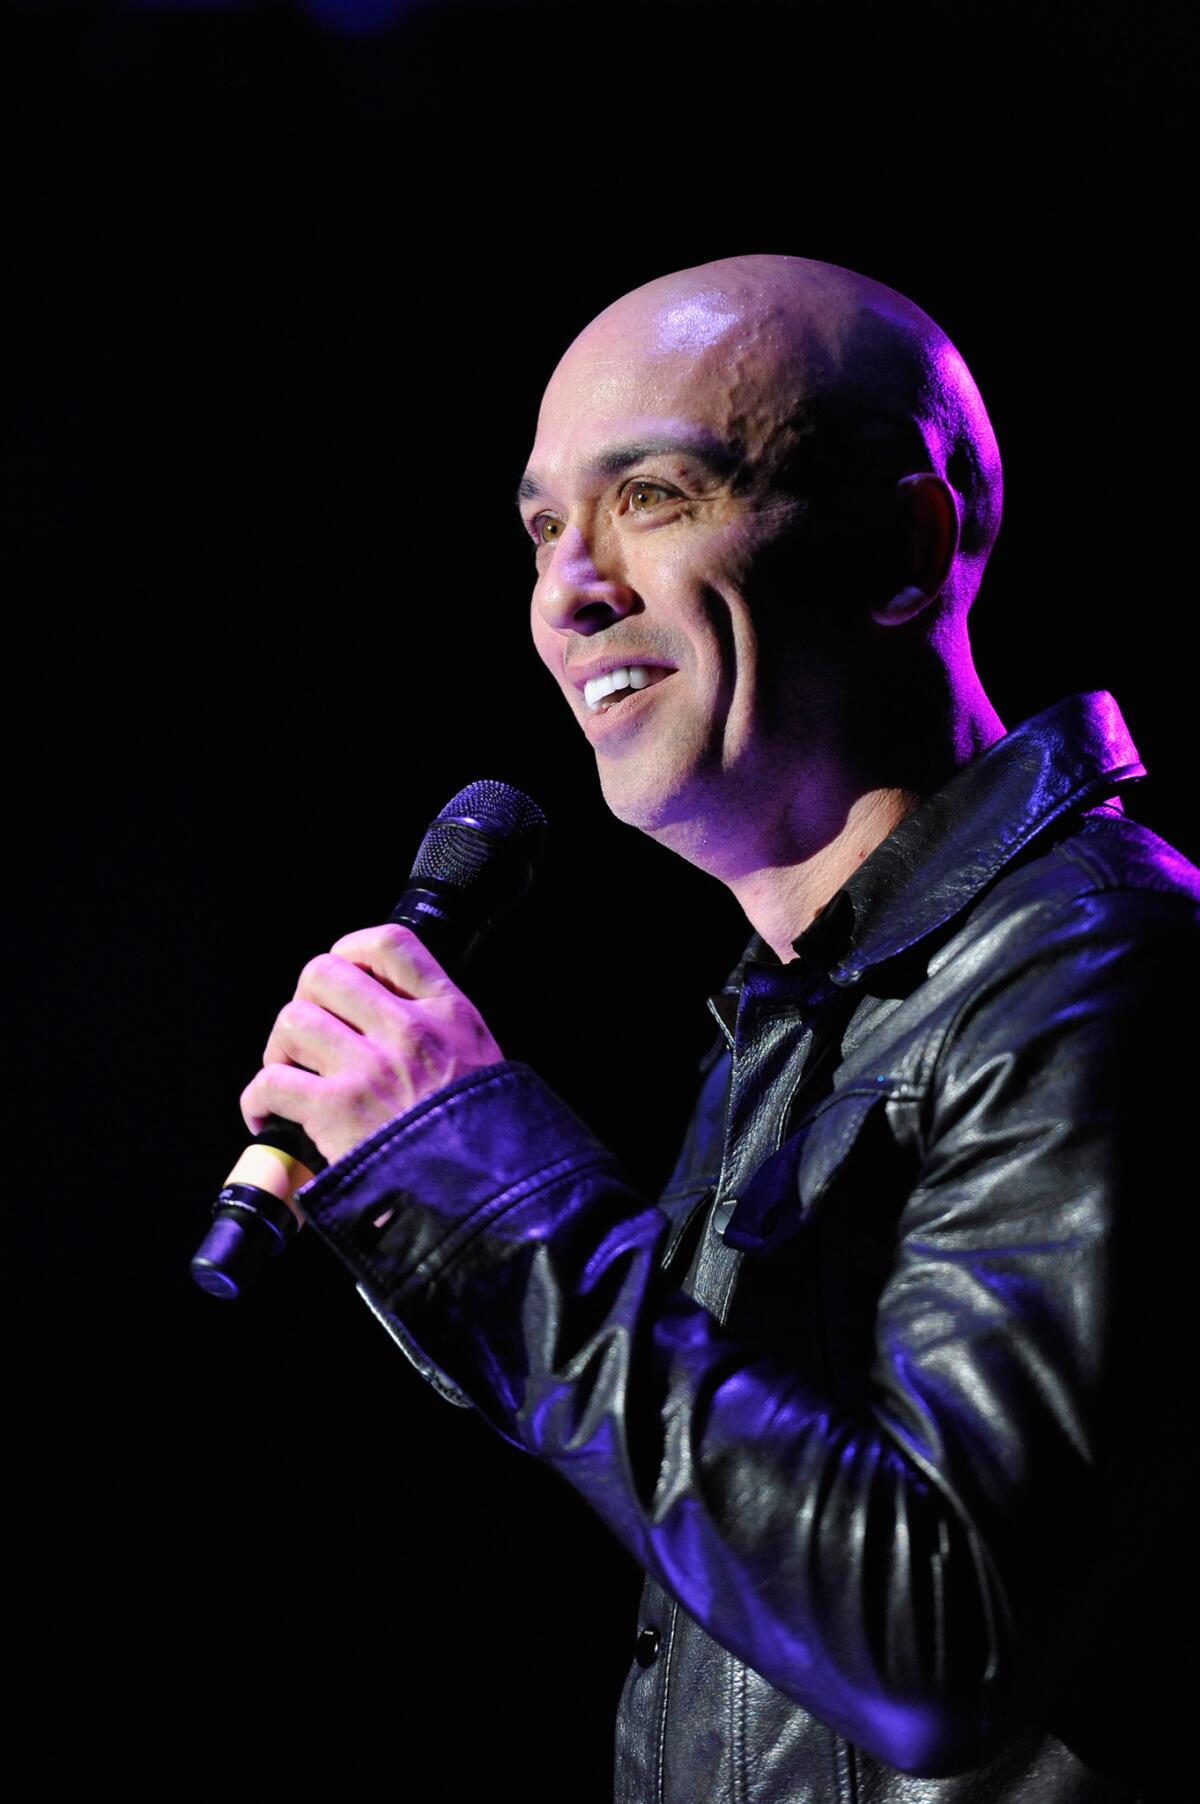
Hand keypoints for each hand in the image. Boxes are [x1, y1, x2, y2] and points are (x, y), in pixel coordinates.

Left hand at [239, 923, 504, 1165]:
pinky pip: (270, 1083)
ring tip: (291, 1077)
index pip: (390, 943)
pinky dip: (258, 1101)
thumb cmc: (486, 1138)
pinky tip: (269, 1118)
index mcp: (448, 1012)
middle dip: (306, 1001)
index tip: (343, 977)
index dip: (351, 951)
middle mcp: (407, 1030)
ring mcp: (370, 1068)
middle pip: (323, 973)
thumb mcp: (485, 1060)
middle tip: (311, 1037)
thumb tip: (390, 1015)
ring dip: (280, 1050)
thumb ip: (444, 1030)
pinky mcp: (337, 1111)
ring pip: (292, 1020)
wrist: (490, 1194)